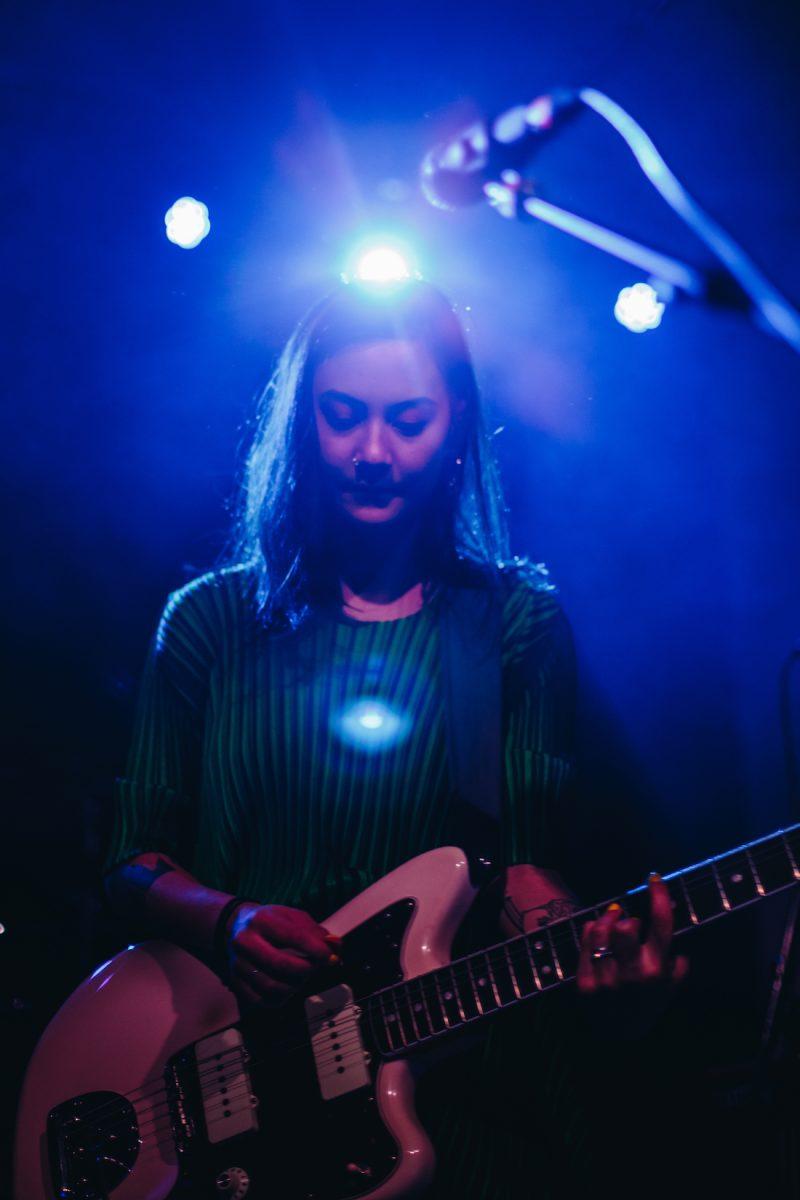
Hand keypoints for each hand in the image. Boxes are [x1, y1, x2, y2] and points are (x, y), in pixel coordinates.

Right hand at [224, 902, 340, 1006]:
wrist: (236, 927)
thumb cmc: (271, 922)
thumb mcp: (293, 917)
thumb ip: (316, 931)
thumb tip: (334, 947)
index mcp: (262, 920)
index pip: (293, 937)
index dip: (317, 950)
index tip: (330, 957)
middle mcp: (245, 941)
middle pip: (281, 965)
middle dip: (307, 970)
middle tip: (317, 967)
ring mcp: (237, 964)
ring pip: (271, 987)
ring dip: (295, 986)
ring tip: (302, 977)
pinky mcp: (235, 982)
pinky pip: (261, 1001)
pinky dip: (280, 998)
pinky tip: (288, 988)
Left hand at [576, 874, 688, 995]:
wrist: (618, 1038)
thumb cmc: (646, 1005)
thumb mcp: (669, 988)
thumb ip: (677, 963)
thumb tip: (676, 932)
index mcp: (657, 971)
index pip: (661, 924)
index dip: (658, 895)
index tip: (654, 879)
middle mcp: (632, 974)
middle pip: (625, 926)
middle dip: (626, 917)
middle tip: (627, 921)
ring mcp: (606, 979)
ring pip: (601, 930)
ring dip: (606, 919)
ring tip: (610, 921)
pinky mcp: (584, 983)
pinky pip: (585, 940)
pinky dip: (591, 929)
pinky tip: (597, 932)